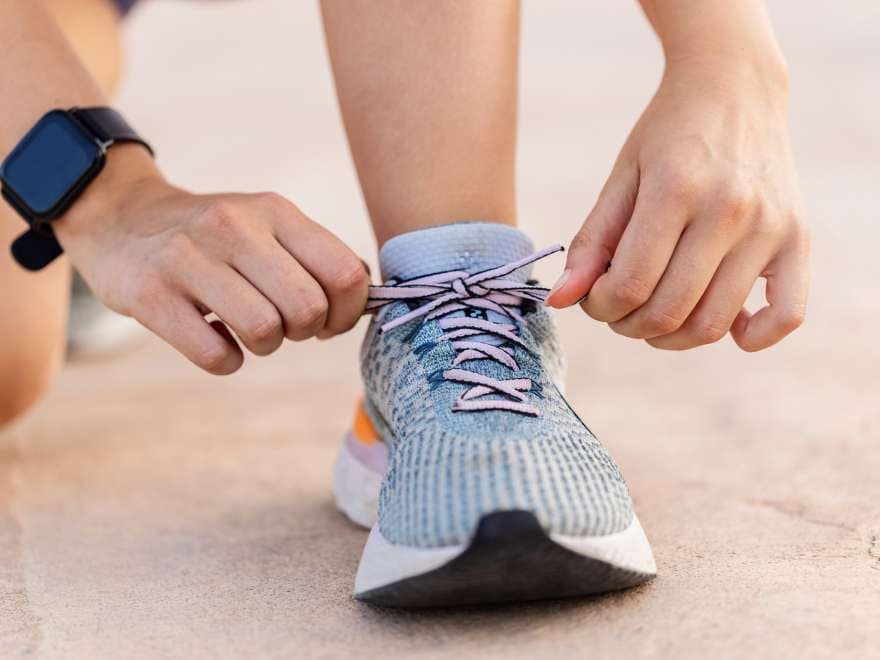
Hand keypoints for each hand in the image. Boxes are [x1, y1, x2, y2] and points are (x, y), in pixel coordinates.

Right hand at [55, 147, 368, 373]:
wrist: (120, 217)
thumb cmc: (213, 235)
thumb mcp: (266, 223)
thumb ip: (316, 256)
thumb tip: (369, 300)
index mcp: (274, 211)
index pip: (345, 272)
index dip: (348, 312)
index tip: (328, 320)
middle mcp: (233, 227)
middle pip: (308, 308)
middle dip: (305, 331)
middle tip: (284, 324)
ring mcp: (188, 259)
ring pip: (264, 332)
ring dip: (265, 346)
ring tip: (248, 330)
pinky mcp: (150, 295)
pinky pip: (216, 355)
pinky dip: (226, 360)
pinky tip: (216, 339)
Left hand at [547, 57, 809, 350]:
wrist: (736, 85)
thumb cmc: (667, 135)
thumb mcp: (621, 178)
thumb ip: (591, 241)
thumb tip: (559, 300)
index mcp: (676, 189)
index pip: (630, 284)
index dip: (600, 307)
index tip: (594, 296)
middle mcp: (729, 209)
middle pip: (669, 311)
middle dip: (628, 324)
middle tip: (619, 308)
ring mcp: (770, 226)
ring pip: (713, 323)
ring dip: (671, 338)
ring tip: (654, 314)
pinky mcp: (798, 237)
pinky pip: (786, 315)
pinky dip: (751, 336)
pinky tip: (726, 326)